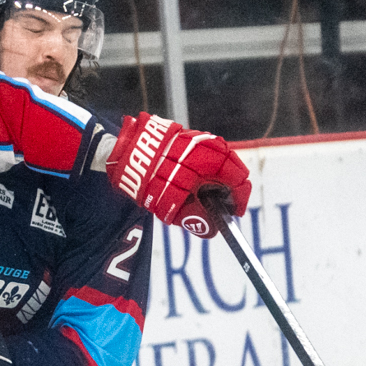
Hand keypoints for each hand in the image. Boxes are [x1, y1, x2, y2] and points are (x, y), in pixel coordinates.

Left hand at [104, 113, 251, 237]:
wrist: (126, 153)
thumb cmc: (150, 181)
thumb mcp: (173, 208)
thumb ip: (196, 219)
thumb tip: (212, 229)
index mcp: (212, 163)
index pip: (240, 181)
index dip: (239, 200)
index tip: (234, 213)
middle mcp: (209, 146)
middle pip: (234, 169)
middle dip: (230, 189)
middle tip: (221, 205)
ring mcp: (199, 138)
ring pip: (221, 159)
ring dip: (218, 177)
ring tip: (206, 195)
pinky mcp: (189, 135)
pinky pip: (207, 152)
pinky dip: (207, 167)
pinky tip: (194, 180)